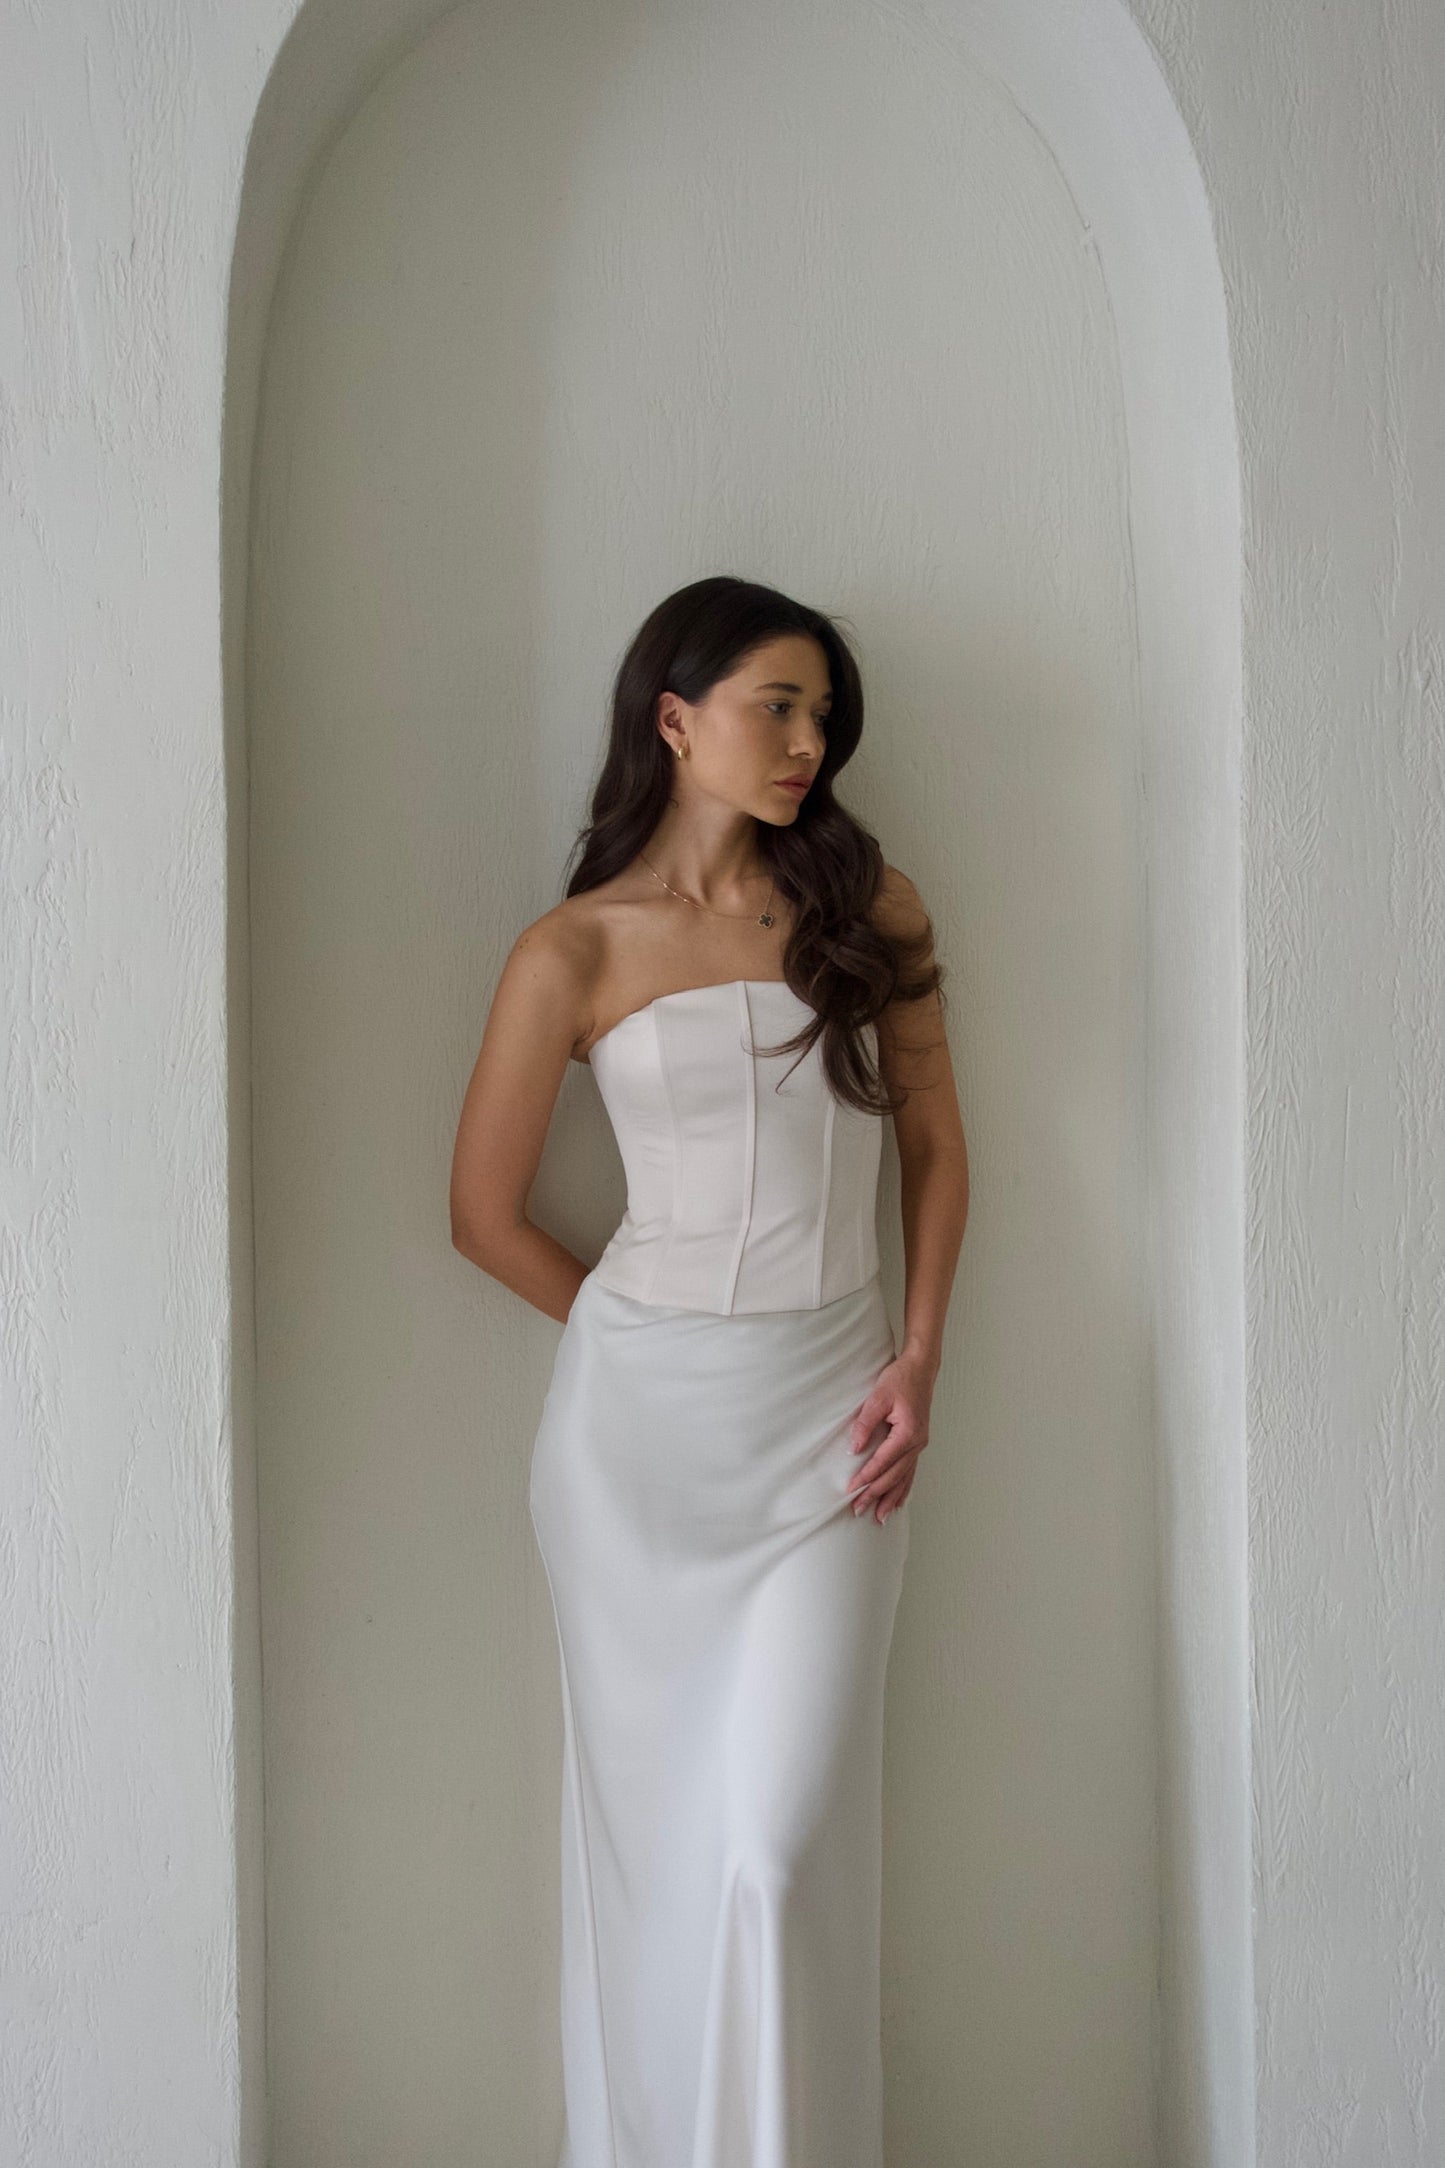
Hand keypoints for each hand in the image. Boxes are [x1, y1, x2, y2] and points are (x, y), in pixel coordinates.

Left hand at [844, 1350, 932, 1523]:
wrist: (921, 1369)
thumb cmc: (900, 1379)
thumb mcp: (877, 1397)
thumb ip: (865, 1423)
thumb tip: (854, 1448)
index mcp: (907, 1433)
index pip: (882, 1462)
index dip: (866, 1478)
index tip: (851, 1490)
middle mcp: (917, 1443)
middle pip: (893, 1476)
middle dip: (875, 1495)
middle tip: (858, 1510)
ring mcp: (920, 1444)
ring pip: (904, 1478)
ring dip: (891, 1498)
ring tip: (880, 1517)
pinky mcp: (918, 1442)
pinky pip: (911, 1471)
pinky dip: (904, 1488)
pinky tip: (899, 1501)